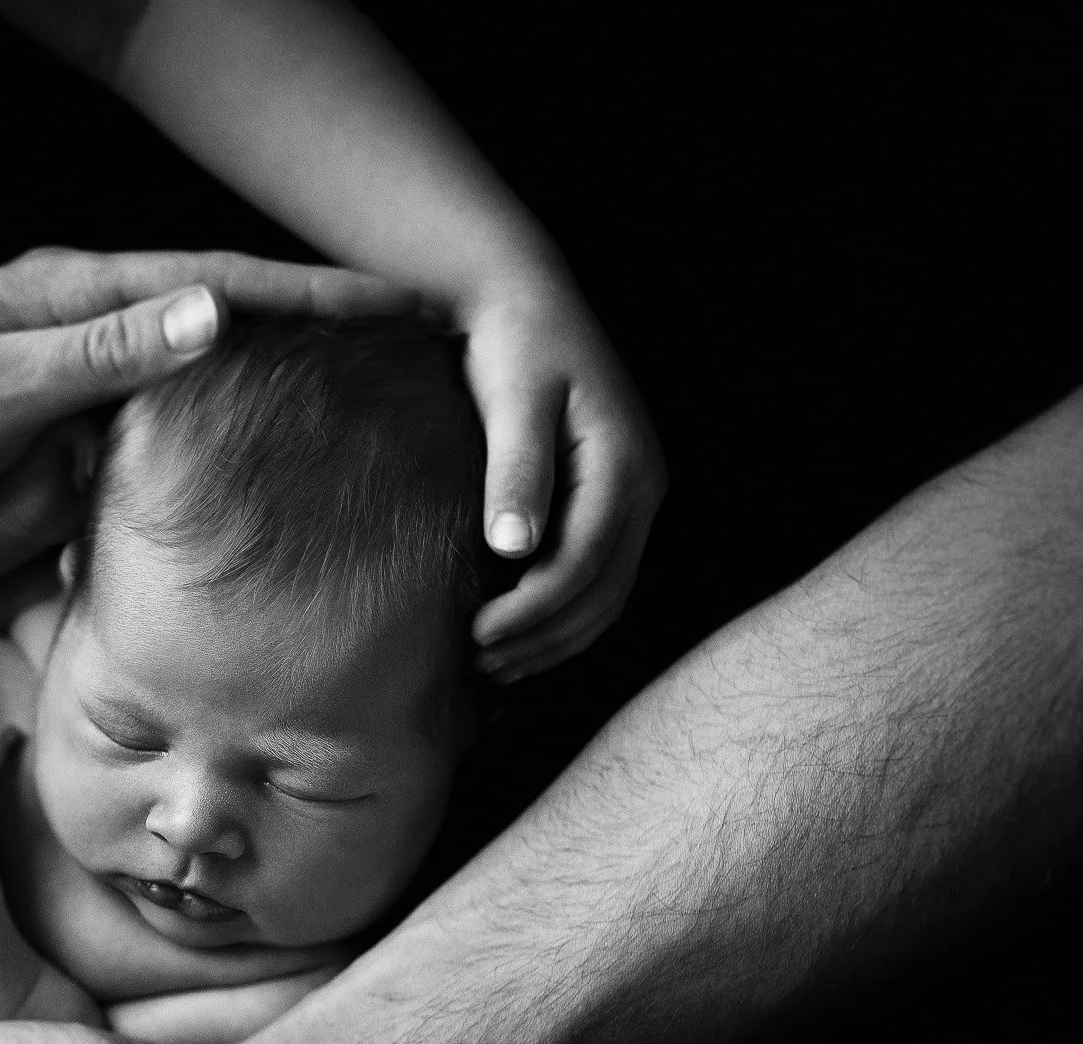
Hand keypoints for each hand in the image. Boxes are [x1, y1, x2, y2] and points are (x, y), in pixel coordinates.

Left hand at [0, 247, 414, 529]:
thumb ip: (95, 357)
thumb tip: (213, 315)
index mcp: (66, 295)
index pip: (217, 283)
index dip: (316, 294)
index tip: (406, 304)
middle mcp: (74, 329)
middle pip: (221, 320)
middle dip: (318, 329)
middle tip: (416, 350)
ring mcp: (63, 383)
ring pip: (191, 379)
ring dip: (273, 387)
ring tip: (362, 405)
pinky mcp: (44, 438)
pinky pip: (147, 434)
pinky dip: (208, 440)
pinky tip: (248, 464)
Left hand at [462, 271, 668, 680]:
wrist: (524, 298)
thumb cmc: (513, 342)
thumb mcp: (511, 399)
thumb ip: (515, 471)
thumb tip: (512, 550)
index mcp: (624, 462)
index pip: (585, 561)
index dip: (534, 611)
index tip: (478, 637)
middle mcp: (643, 486)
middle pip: (604, 591)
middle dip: (545, 638)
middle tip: (480, 667)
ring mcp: (634, 497)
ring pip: (606, 594)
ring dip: (554, 638)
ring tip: (493, 667)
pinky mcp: (611, 502)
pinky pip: (597, 577)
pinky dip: (561, 615)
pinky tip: (516, 636)